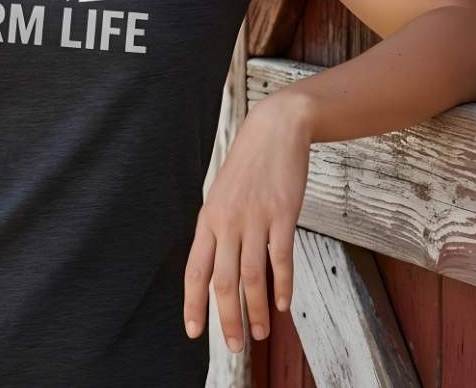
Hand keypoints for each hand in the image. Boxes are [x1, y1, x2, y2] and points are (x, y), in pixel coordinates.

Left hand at [182, 93, 312, 351]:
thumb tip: (216, 267)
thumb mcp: (222, 195)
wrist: (274, 130)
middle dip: (227, 319)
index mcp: (208, 219)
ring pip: (252, 276)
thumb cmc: (248, 165)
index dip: (193, 304)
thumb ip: (219, 229)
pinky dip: (282, 286)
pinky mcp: (282, 215)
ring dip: (257, 310)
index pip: (195, 270)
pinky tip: (282, 304)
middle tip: (234, 346)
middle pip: (223, 281)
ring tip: (261, 332)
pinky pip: (280, 259)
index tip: (194, 332)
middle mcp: (227, 221)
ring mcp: (255, 218)